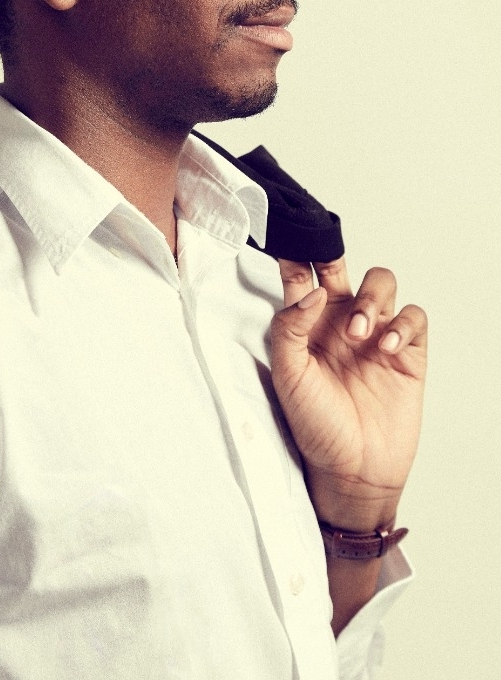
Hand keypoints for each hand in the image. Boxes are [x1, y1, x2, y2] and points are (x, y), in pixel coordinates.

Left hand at [269, 257, 426, 530]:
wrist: (351, 471)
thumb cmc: (314, 425)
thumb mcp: (288, 374)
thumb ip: (291, 326)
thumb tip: (314, 289)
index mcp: (306, 322)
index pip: (299, 272)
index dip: (295, 248)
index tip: (287, 228)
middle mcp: (340, 320)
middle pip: (341, 265)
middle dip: (335, 253)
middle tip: (330, 263)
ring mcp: (375, 334)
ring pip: (381, 282)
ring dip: (370, 298)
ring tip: (358, 334)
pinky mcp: (407, 353)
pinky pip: (412, 318)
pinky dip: (402, 325)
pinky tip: (385, 348)